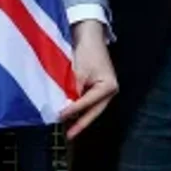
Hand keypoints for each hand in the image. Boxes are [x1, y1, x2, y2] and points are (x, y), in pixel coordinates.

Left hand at [59, 19, 117, 139]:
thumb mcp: (78, 72)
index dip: (73, 110)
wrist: (89, 35)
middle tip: (69, 135)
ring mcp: (105, 89)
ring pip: (91, 108)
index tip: (60, 117)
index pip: (88, 103)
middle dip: (81, 123)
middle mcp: (110, 91)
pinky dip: (79, 107)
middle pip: (94, 111)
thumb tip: (64, 107)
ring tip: (67, 128)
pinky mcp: (98, 87)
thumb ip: (72, 90)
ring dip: (79, 116)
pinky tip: (70, 114)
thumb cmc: (86, 51)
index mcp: (109, 87)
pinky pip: (88, 101)